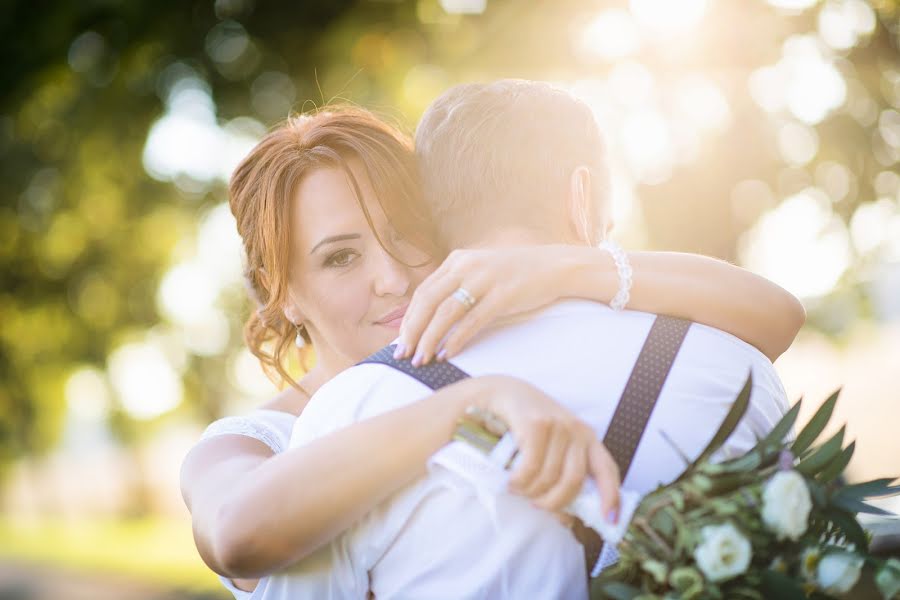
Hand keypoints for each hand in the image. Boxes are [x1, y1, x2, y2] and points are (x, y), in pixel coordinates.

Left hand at [397, 246, 587, 364]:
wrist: (555, 266)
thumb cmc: (515, 275)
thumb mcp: (480, 271)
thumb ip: (457, 286)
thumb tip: (430, 318)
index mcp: (457, 260)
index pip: (423, 292)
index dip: (408, 319)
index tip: (400, 341)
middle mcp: (467, 266)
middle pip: (428, 301)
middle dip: (412, 331)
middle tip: (402, 355)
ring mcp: (485, 279)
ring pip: (447, 312)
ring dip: (430, 339)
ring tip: (421, 360)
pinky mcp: (503, 294)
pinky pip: (473, 320)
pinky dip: (456, 339)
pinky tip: (447, 354)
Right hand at [471, 376, 620, 521]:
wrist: (500, 392)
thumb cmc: (526, 425)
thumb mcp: (551, 448)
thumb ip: (561, 476)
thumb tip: (566, 518)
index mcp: (587, 438)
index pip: (607, 469)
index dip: (611, 496)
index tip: (610, 520)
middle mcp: (577, 430)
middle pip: (574, 481)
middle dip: (554, 502)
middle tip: (537, 505)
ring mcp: (558, 425)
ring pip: (551, 477)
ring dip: (532, 492)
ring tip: (518, 490)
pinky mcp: (537, 424)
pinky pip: (532, 467)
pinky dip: (520, 481)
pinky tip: (512, 481)